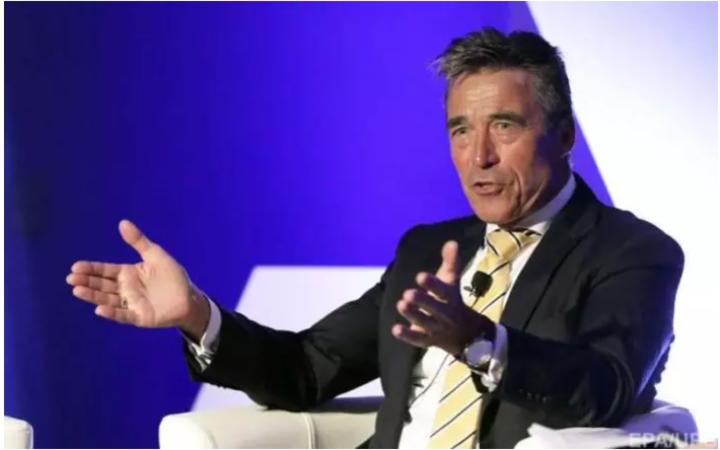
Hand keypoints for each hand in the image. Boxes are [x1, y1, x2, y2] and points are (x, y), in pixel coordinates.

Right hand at [66, 220, 208, 338]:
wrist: (190, 297)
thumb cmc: (172, 276)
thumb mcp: (156, 255)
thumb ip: (139, 241)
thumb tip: (122, 222)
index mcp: (128, 273)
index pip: (105, 270)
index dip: (91, 268)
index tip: (76, 266)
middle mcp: (126, 289)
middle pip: (102, 285)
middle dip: (87, 281)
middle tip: (71, 278)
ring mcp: (131, 304)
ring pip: (108, 299)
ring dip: (93, 296)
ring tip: (77, 290)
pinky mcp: (140, 317)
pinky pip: (123, 316)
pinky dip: (112, 313)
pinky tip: (99, 310)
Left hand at [391, 240, 494, 355]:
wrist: (467, 334)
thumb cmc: (452, 300)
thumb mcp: (452, 281)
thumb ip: (450, 262)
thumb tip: (451, 242)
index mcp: (450, 298)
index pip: (443, 290)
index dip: (433, 284)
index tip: (420, 276)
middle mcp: (445, 314)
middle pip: (435, 308)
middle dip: (422, 301)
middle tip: (407, 293)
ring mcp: (437, 328)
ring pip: (425, 323)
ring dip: (412, 315)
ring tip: (400, 305)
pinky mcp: (428, 340)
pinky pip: (418, 340)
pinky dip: (407, 336)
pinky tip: (395, 329)